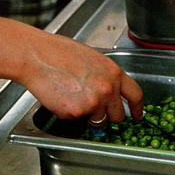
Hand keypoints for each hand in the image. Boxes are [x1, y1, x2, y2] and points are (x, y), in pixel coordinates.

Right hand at [17, 30, 143, 123]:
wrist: (37, 57)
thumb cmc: (59, 53)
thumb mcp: (92, 59)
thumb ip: (105, 76)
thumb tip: (111, 92)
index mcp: (113, 73)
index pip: (136, 95)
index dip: (138, 109)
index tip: (137, 115)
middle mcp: (107, 89)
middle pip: (118, 115)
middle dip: (109, 116)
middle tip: (95, 109)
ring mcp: (93, 103)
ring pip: (97, 121)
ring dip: (88, 115)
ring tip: (72, 96)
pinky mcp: (76, 112)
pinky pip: (77, 119)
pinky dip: (69, 113)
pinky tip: (61, 96)